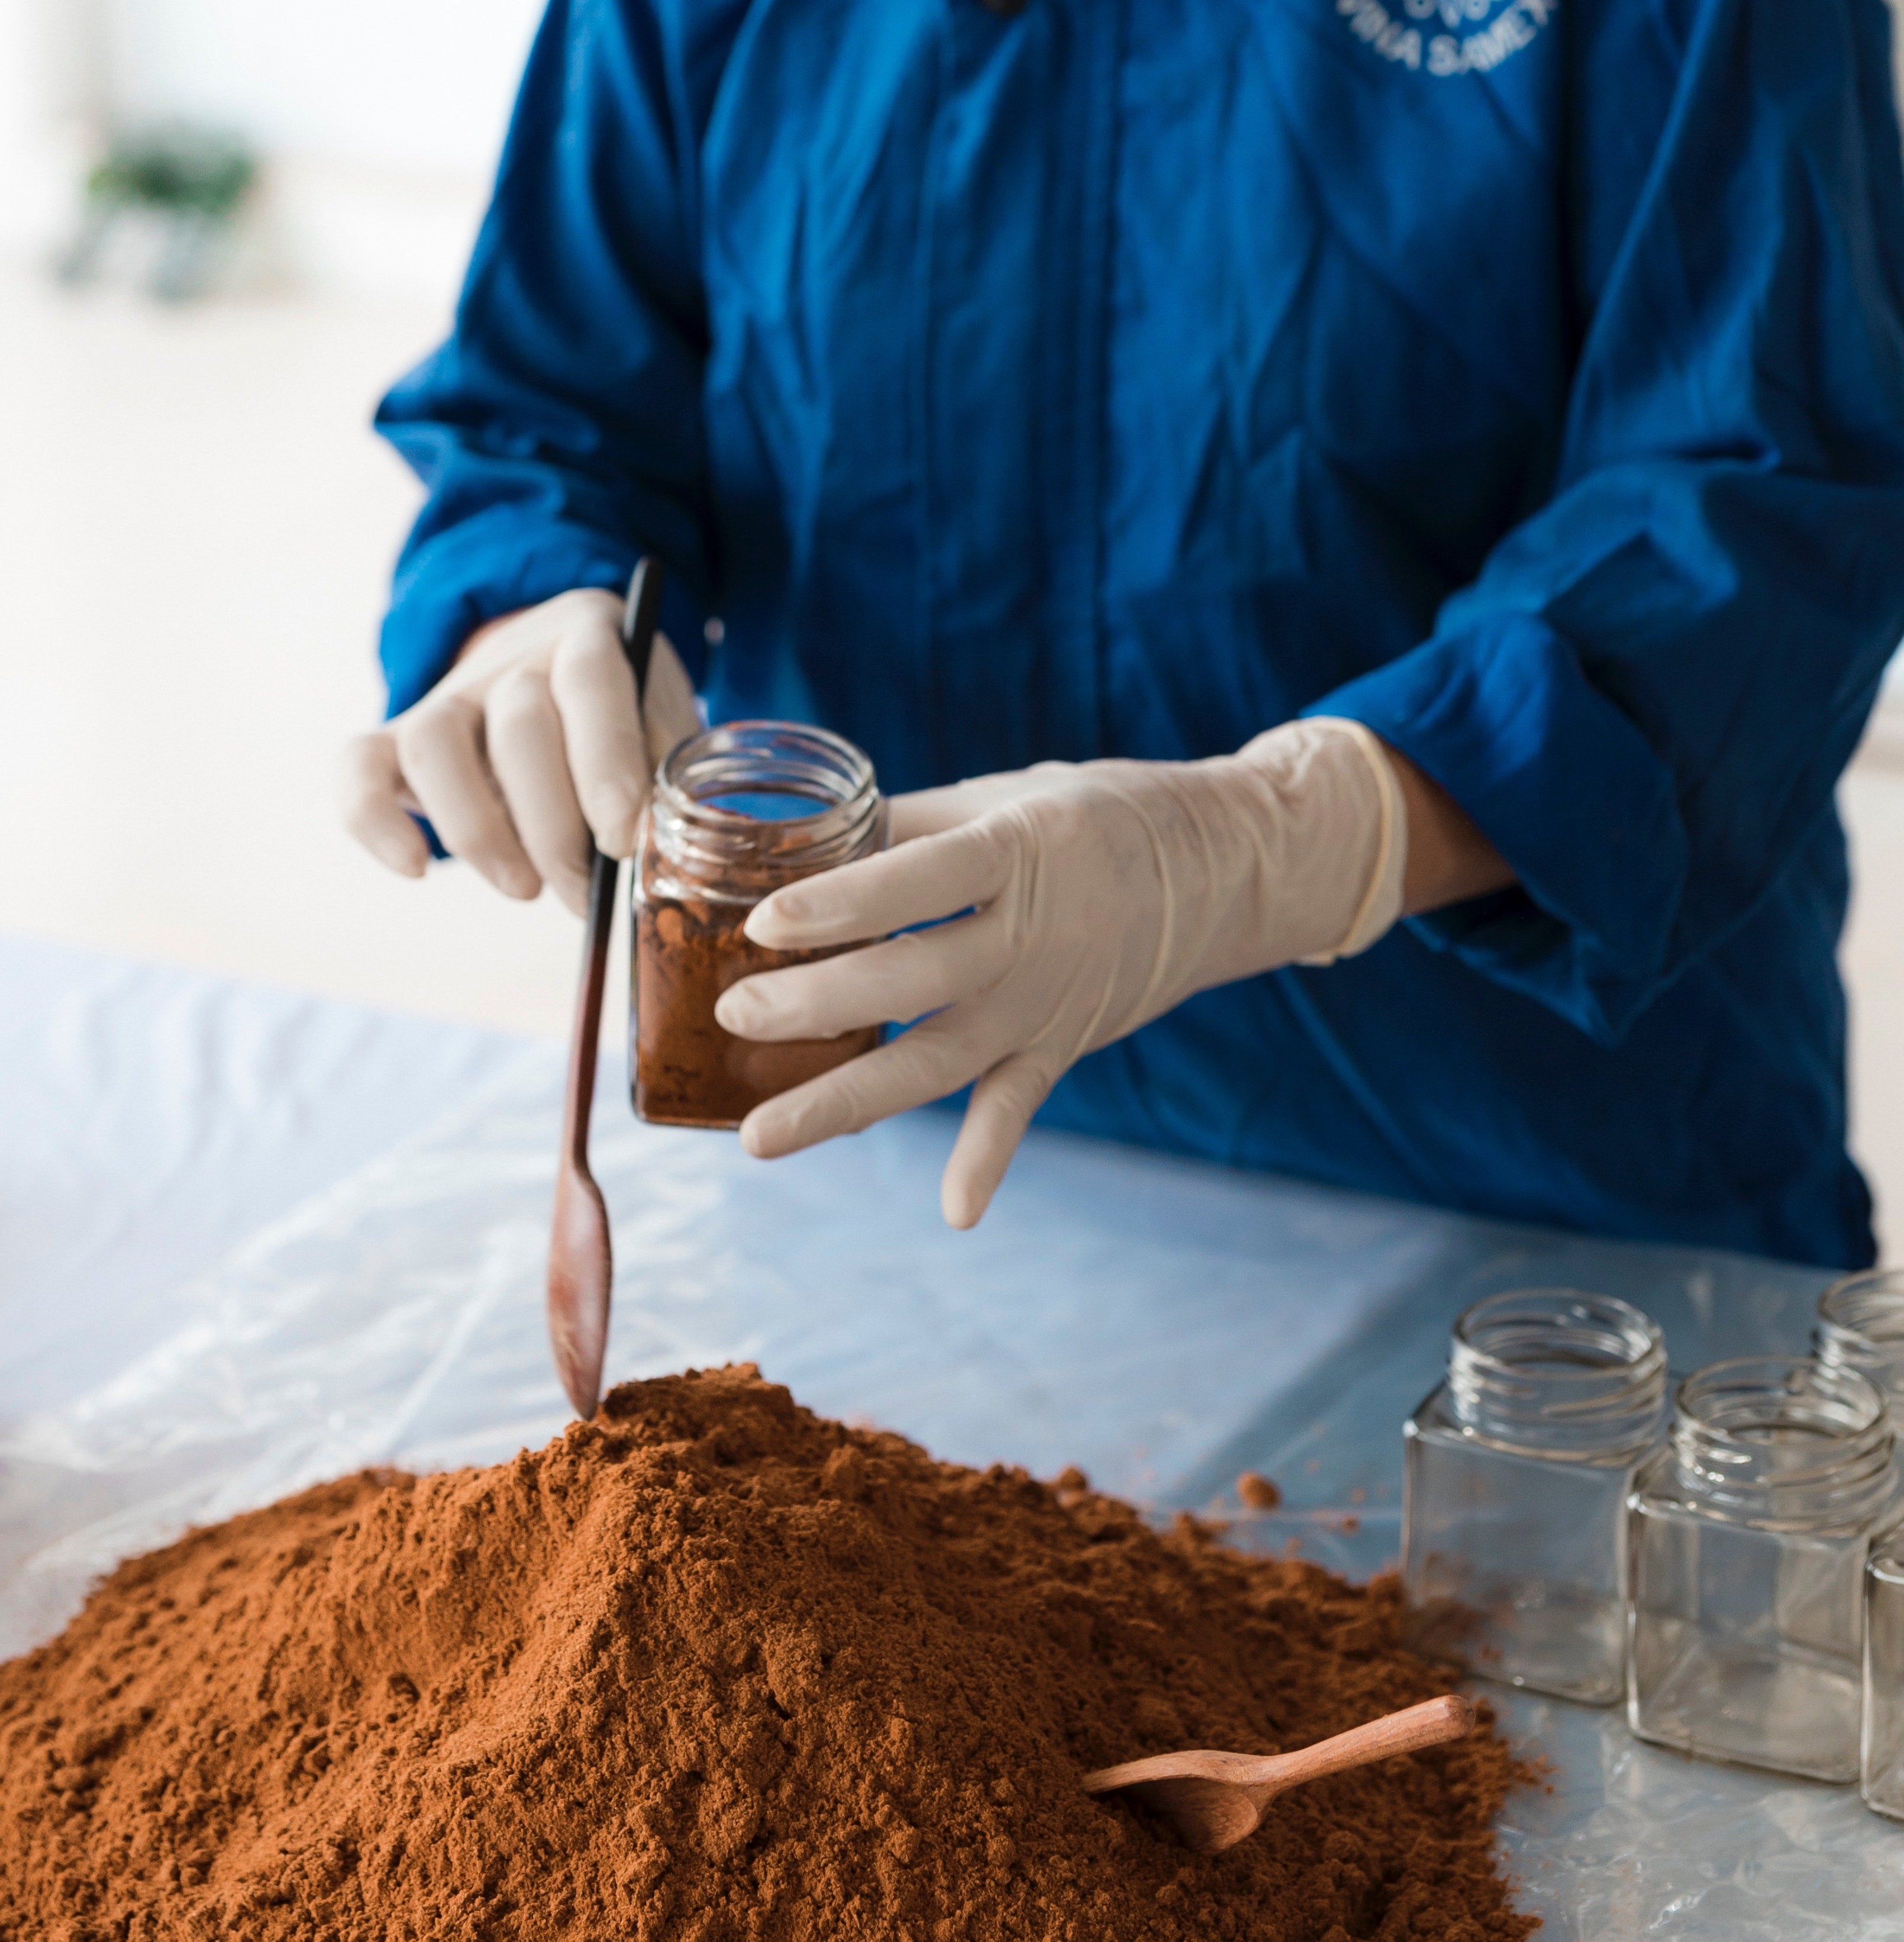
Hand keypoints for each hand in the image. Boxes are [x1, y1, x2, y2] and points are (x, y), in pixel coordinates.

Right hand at [338, 588, 700, 913]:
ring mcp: (448, 695)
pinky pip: (357, 765)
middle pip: (518, 730)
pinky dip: (374, 820)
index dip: (605, 767)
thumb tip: (662, 846)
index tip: (621, 841)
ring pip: (436, 745)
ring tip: (523, 888)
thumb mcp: (663, 723)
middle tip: (583, 894)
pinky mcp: (396, 736)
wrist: (552, 674)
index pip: (590, 687)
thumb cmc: (623, 716)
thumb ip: (668, 771)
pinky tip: (414, 869)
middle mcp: (511, 660)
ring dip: (478, 830)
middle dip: (554, 829)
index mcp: (588, 639)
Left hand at [713, 719, 1408, 1226]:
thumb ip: (906, 824)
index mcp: (1016, 853)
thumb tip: (798, 839)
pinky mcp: (1062, 1045)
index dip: (841, 904)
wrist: (1226, 867)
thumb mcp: (1006, 793)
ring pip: (937, 1062)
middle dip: (816, 1006)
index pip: (918, 883)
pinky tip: (955, 1213)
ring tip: (759, 1138)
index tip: (763, 923)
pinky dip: (988, 1161)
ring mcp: (1047, 1004)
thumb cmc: (1099, 814)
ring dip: (846, 1102)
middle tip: (734, 1017)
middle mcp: (1031, 938)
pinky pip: (1018, 1109)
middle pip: (911, 983)